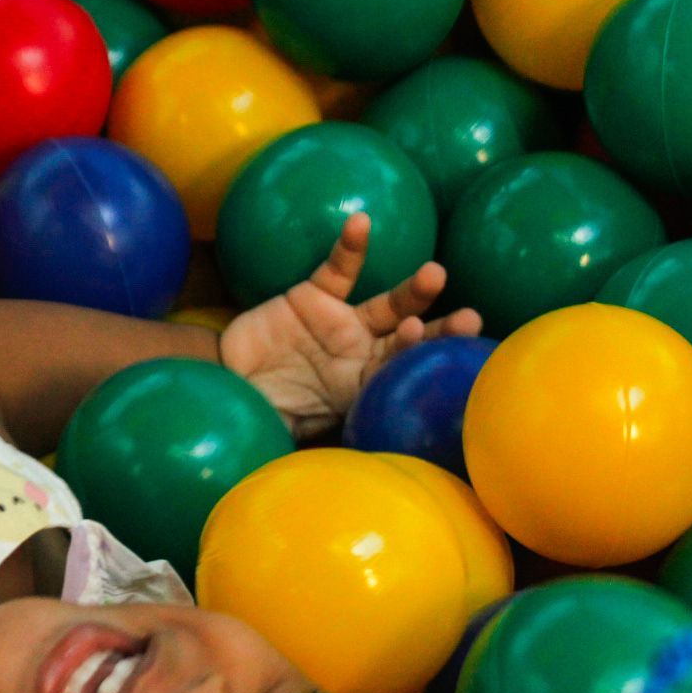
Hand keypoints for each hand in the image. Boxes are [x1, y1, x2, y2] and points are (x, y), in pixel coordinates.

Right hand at [218, 214, 481, 438]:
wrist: (222, 380)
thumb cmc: (261, 410)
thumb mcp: (293, 432)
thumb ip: (320, 438)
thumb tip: (348, 469)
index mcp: (364, 388)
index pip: (403, 374)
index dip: (419, 362)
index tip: (433, 354)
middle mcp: (364, 352)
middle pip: (412, 338)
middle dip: (441, 330)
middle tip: (469, 320)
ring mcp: (343, 322)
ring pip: (389, 303)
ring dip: (414, 290)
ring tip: (434, 275)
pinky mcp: (316, 294)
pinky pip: (339, 268)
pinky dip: (350, 247)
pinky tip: (360, 223)